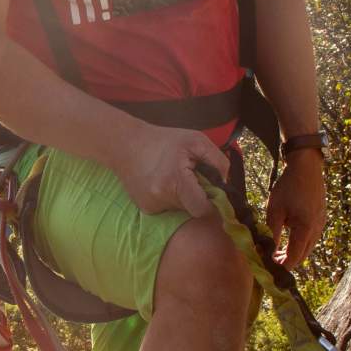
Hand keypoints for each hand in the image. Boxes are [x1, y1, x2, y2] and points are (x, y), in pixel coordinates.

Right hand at [113, 125, 229, 218]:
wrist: (125, 144)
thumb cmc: (164, 140)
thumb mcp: (196, 140)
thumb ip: (217, 160)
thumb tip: (225, 183)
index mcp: (175, 181)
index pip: (202, 209)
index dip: (211, 203)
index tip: (211, 192)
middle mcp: (161, 198)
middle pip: (192, 208)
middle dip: (196, 196)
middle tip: (190, 177)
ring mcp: (150, 206)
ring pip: (179, 209)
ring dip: (182, 196)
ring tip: (172, 176)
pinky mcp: (144, 209)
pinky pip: (167, 209)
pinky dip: (169, 198)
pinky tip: (161, 182)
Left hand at [266, 155, 327, 268]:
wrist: (307, 167)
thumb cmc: (288, 187)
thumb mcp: (275, 210)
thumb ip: (272, 232)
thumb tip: (266, 251)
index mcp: (306, 229)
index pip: (294, 257)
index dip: (282, 266)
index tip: (270, 269)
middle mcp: (317, 229)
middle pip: (303, 255)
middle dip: (288, 261)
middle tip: (271, 261)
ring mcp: (321, 224)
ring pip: (308, 246)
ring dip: (294, 252)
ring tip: (277, 251)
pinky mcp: (321, 218)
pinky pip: (311, 237)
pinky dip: (300, 242)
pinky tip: (288, 237)